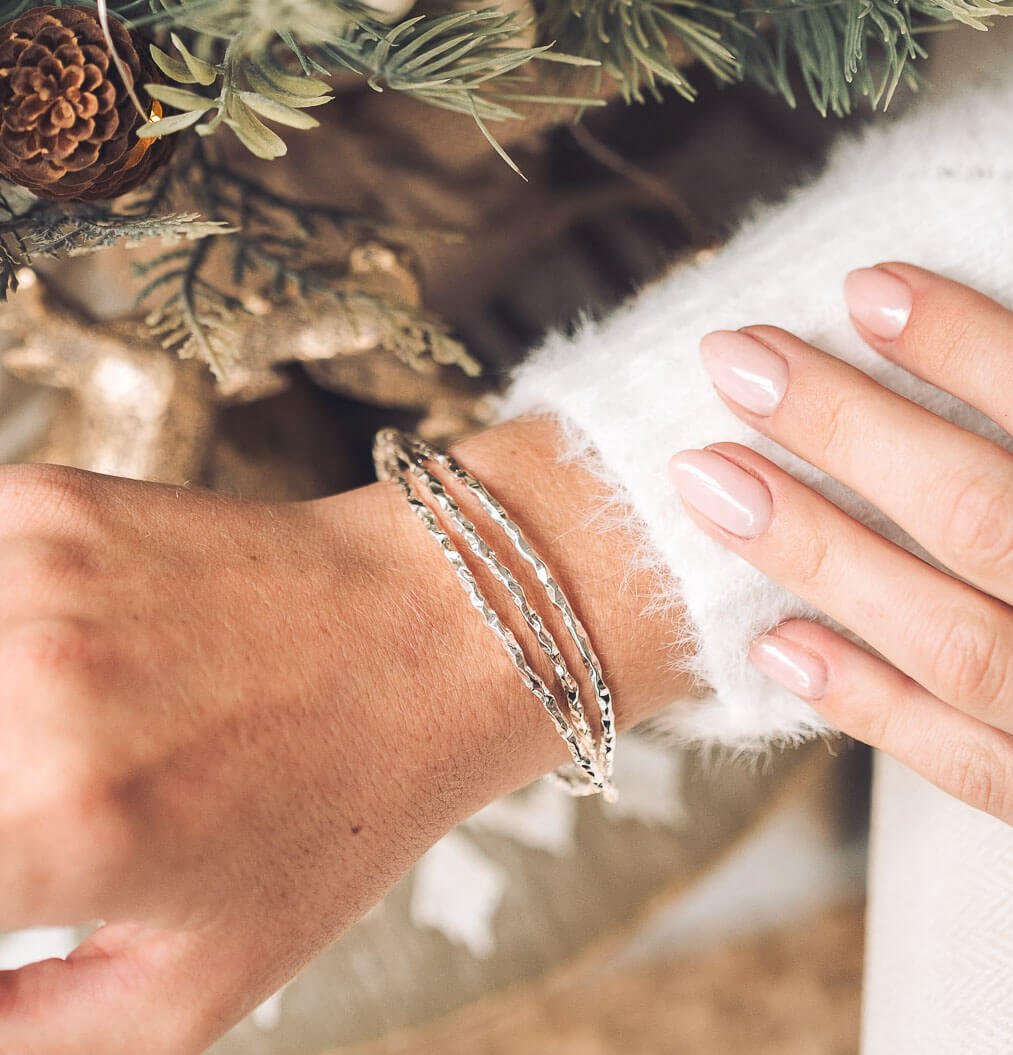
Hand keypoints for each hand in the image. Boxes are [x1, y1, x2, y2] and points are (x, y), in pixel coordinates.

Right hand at [0, 420, 685, 1053]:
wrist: (422, 636)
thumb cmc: (336, 811)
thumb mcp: (197, 983)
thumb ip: (29, 1039)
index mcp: (54, 827)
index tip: (14, 877)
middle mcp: (30, 687)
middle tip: (40, 811)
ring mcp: (37, 577)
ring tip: (79, 741)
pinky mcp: (50, 506)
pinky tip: (67, 658)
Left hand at [669, 264, 1012, 841]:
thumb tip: (929, 322)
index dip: (967, 345)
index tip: (864, 288)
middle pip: (984, 520)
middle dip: (848, 430)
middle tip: (735, 362)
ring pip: (954, 642)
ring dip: (819, 555)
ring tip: (708, 479)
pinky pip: (966, 764)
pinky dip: (866, 701)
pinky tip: (771, 640)